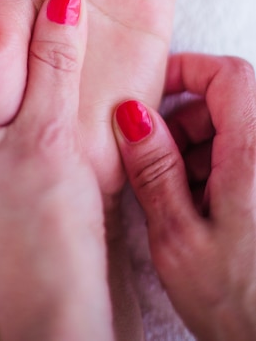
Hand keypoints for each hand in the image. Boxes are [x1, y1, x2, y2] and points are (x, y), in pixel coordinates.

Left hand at [0, 0, 113, 340]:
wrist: (51, 305)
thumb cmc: (47, 228)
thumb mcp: (53, 131)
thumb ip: (56, 62)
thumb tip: (62, 1)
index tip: (13, 16)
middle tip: (33, 50)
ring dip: (0, 107)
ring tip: (38, 94)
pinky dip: (0, 140)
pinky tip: (31, 143)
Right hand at [113, 53, 255, 340]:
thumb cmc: (242, 305)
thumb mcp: (178, 238)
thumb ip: (154, 169)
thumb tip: (133, 118)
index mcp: (254, 156)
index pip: (228, 75)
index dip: (187, 71)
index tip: (154, 90)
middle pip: (230, 102)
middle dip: (186, 120)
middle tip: (156, 157)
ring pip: (236, 130)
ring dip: (199, 148)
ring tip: (178, 195)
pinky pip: (245, 159)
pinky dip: (217, 170)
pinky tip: (202, 209)